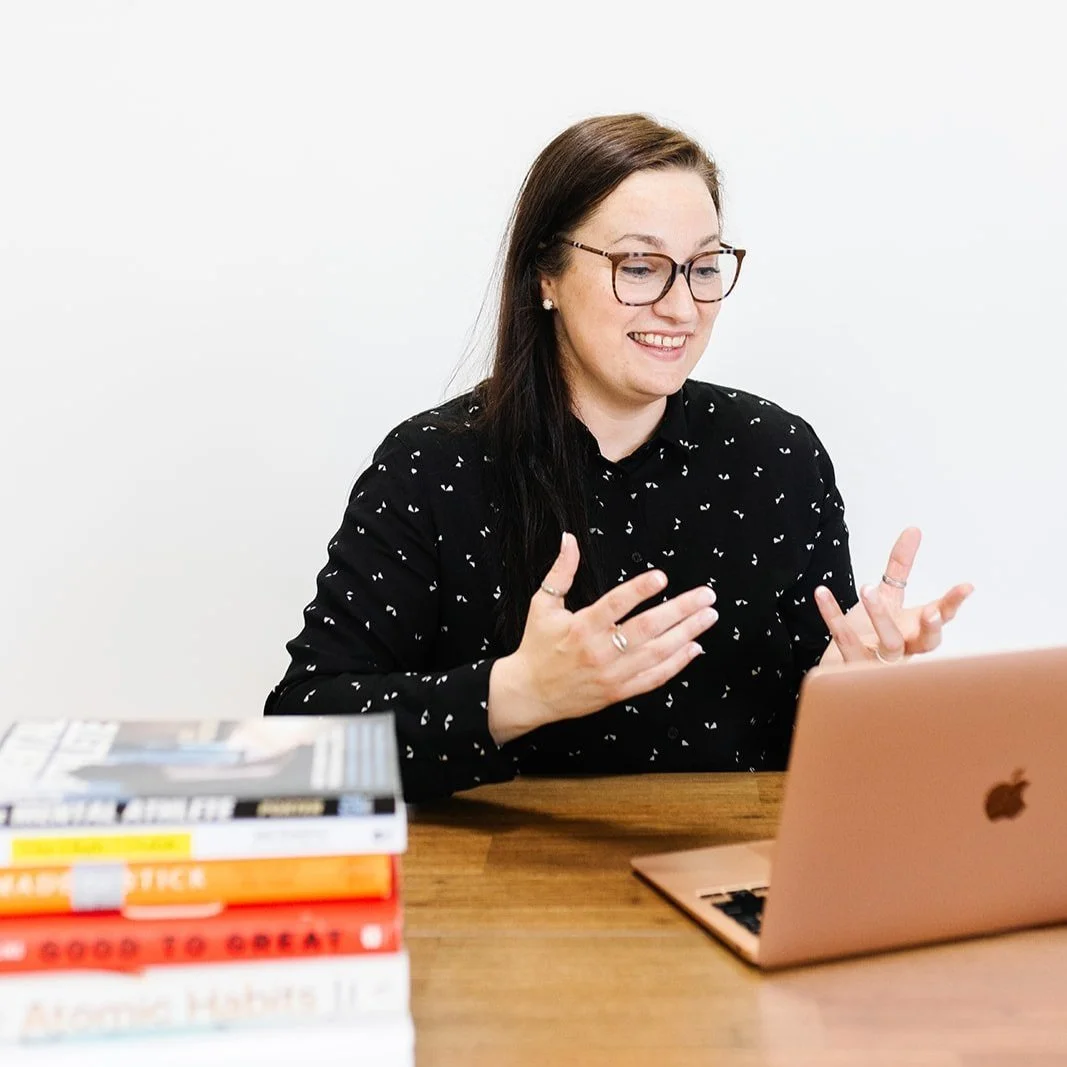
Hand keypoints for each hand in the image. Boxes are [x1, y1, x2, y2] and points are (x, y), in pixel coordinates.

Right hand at [487, 532, 718, 743]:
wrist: (529, 693)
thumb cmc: (537, 645)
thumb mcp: (542, 604)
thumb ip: (560, 572)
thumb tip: (569, 539)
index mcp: (581, 627)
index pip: (615, 605)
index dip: (640, 590)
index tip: (662, 577)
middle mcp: (600, 651)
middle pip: (646, 628)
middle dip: (680, 610)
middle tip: (706, 595)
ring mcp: (612, 674)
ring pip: (657, 653)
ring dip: (687, 634)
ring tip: (708, 616)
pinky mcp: (618, 692)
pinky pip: (654, 679)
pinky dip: (677, 665)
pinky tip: (695, 648)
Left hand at [814, 527, 973, 665]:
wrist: (841, 668)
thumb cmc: (870, 635)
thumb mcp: (887, 597)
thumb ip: (900, 566)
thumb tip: (914, 529)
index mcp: (914, 631)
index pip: (941, 618)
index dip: (953, 604)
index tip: (966, 586)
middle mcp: (904, 649)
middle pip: (927, 643)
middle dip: (931, 627)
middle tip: (932, 612)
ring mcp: (881, 662)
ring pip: (889, 642)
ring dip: (880, 615)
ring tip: (868, 588)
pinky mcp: (853, 666)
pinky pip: (845, 640)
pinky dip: (832, 615)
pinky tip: (821, 593)